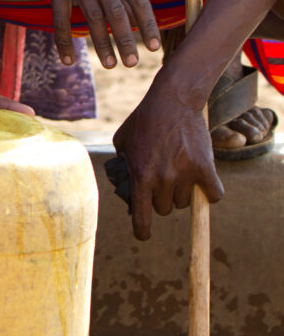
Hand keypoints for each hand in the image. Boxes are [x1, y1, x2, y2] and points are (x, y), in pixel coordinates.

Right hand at [24, 0, 160, 68]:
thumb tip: (135, 16)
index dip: (147, 24)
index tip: (155, 47)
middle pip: (116, 12)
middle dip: (126, 40)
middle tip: (133, 64)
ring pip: (92, 17)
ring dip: (102, 43)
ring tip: (110, 64)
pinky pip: (61, 18)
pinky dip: (64, 41)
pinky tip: (68, 59)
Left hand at [113, 77, 223, 240]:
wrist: (173, 100)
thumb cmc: (144, 119)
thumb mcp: (122, 141)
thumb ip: (122, 165)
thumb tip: (126, 188)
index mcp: (140, 175)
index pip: (142, 218)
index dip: (142, 231)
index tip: (144, 235)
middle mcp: (162, 179)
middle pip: (164, 209)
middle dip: (161, 198)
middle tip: (163, 180)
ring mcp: (184, 174)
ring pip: (185, 202)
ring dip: (182, 192)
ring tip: (178, 170)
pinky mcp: (204, 168)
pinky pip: (213, 196)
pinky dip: (210, 192)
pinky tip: (204, 182)